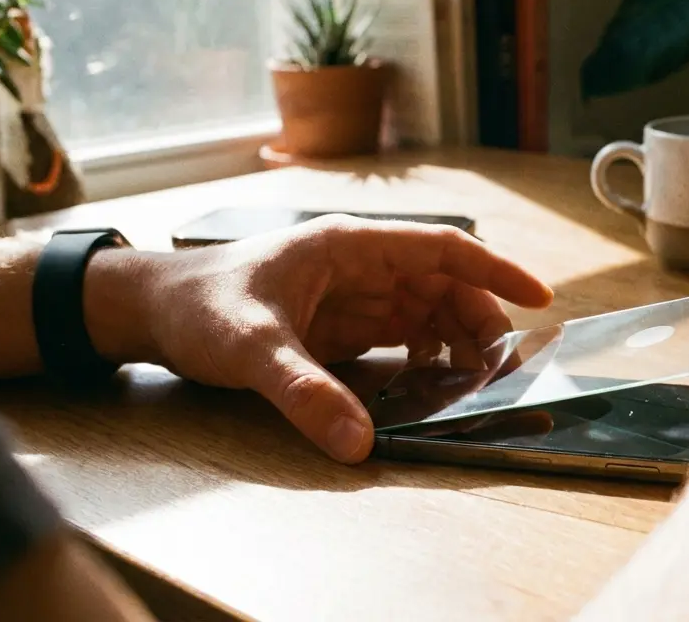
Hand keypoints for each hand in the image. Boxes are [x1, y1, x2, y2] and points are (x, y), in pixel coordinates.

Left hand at [113, 215, 552, 462]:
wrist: (150, 311)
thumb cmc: (196, 306)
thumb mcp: (249, 348)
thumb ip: (304, 393)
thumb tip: (359, 443)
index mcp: (347, 245)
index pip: (441, 248)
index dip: (494, 270)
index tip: (539, 298)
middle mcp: (359, 264)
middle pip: (444, 285)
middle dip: (480, 322)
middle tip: (503, 371)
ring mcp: (352, 294)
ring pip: (427, 312)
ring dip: (456, 343)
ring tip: (477, 384)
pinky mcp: (340, 325)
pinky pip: (400, 338)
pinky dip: (424, 360)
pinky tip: (430, 388)